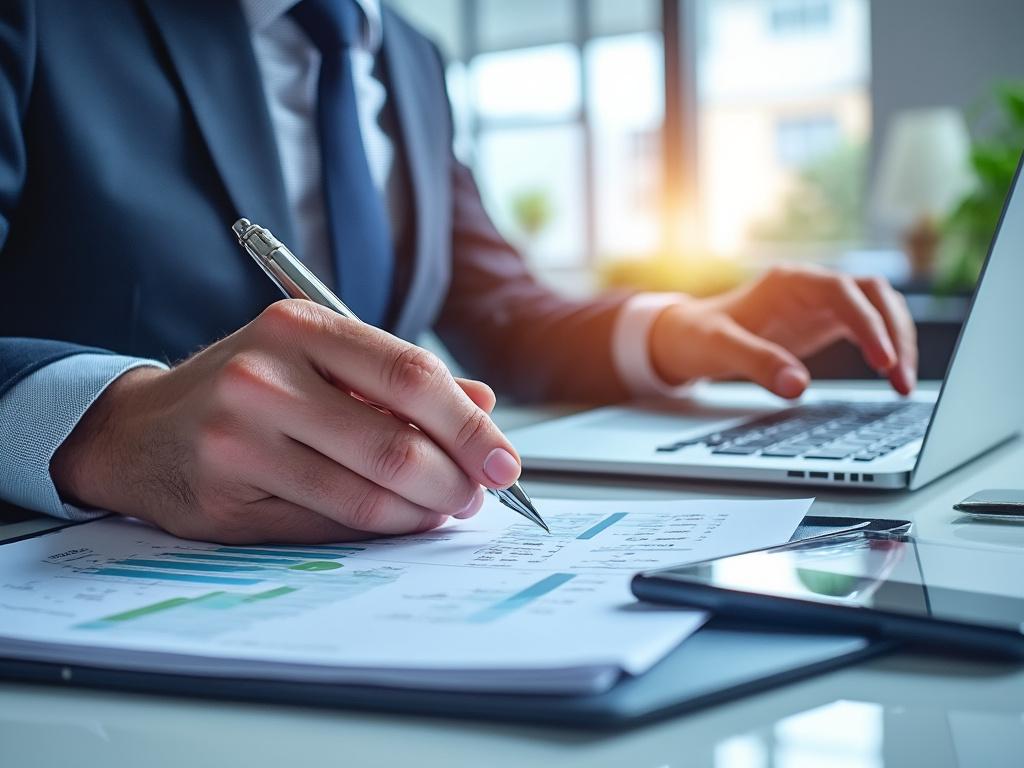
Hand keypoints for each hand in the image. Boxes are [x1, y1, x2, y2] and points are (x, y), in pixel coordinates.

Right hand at [51, 300, 520, 543]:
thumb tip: (483, 408)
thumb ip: (400, 382)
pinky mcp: (225, 497)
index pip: (412, 376)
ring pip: (366, 496)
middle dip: (454, 481)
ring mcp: (240, 438)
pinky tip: (394, 520)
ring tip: (440, 508)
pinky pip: (328, 527)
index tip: (503, 460)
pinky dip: (378, 530)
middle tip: (474, 494)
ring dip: (421, 513)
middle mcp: (265, 376)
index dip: (470, 426)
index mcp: (300, 327)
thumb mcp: (321, 360)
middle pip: (396, 444)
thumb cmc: (248, 389)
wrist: (142, 429)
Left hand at [649, 265, 916, 397]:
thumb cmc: (698, 336)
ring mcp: (821, 303)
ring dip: (898, 341)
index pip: (844, 291)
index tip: (883, 361)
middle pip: (874, 296)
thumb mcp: (720, 349)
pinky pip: (868, 327)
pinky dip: (884, 348)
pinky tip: (890, 378)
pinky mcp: (824, 322)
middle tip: (902, 381)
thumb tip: (798, 388)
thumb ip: (757, 364)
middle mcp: (811, 286)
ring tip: (903, 385)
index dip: (868, 323)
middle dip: (896, 334)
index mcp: (789, 282)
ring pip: (878, 309)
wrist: (684, 335)